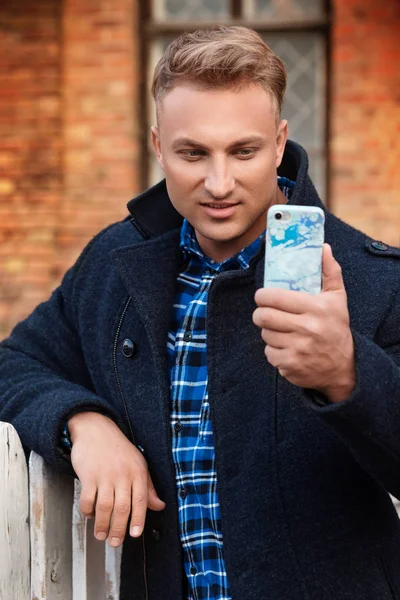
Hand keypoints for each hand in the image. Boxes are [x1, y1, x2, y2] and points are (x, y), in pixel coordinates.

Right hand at [69, 412, 165, 546]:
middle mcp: (122, 474)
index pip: (141, 500)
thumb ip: (148, 486)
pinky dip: (88, 511)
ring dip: (102, 525)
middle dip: (119, 529)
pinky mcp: (88, 475)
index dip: (139, 520)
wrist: (95, 429)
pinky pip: (88, 500)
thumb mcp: (138, 463)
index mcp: (138, 472)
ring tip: (101, 535)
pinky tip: (90, 515)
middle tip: (115, 542)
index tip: (136, 535)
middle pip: (122, 508)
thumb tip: (159, 506)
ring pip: (105, 507)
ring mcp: (105, 475)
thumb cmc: (118, 448)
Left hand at [253, 244, 354, 402]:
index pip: (274, 297)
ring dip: (269, 332)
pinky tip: (286, 347)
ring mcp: (298, 348)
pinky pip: (269, 353)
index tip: (263, 297)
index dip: (262, 296)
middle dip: (261, 313)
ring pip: (265, 334)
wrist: (343, 366)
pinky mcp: (290, 365)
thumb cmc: (336, 327)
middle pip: (263, 316)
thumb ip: (329, 271)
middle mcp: (307, 328)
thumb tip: (323, 247)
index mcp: (316, 307)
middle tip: (266, 313)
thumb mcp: (337, 298)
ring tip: (281, 330)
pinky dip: (274, 351)